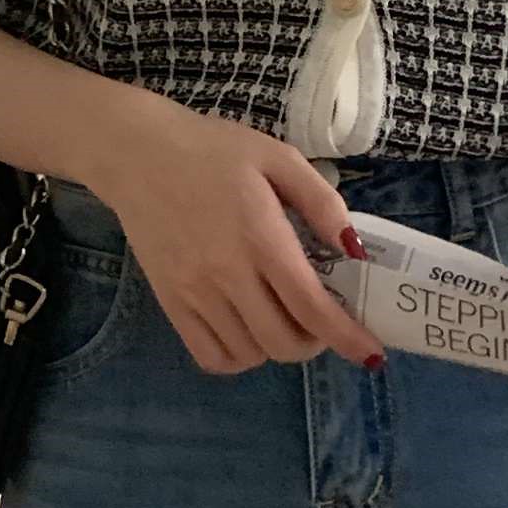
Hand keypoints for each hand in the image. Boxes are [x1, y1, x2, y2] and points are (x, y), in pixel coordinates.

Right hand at [85, 97, 386, 375]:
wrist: (138, 152)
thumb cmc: (213, 150)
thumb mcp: (278, 158)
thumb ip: (321, 202)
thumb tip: (353, 250)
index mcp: (261, 236)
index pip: (311, 307)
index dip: (346, 337)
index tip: (370, 352)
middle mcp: (227, 273)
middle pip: (283, 342)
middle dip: (315, 342)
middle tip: (320, 319)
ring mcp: (194, 293)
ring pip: (249, 354)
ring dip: (277, 347)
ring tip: (282, 319)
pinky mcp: (170, 302)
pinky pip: (209, 356)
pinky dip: (238, 357)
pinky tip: (247, 332)